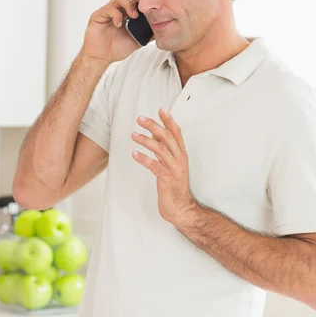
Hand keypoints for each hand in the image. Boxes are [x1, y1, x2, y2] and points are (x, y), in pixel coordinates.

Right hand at [80, 0, 153, 64]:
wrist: (102, 57)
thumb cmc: (117, 47)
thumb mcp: (138, 40)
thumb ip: (148, 34)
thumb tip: (162, 30)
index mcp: (127, 12)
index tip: (152, 3)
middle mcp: (118, 8)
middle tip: (143, 5)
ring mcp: (108, 11)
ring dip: (128, 5)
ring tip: (134, 16)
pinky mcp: (99, 15)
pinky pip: (108, 9)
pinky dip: (116, 14)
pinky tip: (119, 24)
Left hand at [131, 108, 195, 223]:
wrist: (181, 208)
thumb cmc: (174, 185)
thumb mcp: (171, 164)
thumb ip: (164, 149)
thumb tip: (154, 133)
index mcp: (182, 154)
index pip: (177, 133)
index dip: (169, 120)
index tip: (161, 109)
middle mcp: (180, 159)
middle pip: (167, 137)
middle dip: (154, 126)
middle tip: (140, 119)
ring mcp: (174, 169)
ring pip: (160, 149)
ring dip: (146, 140)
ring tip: (133, 135)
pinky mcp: (167, 179)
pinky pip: (154, 166)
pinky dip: (144, 159)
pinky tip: (134, 154)